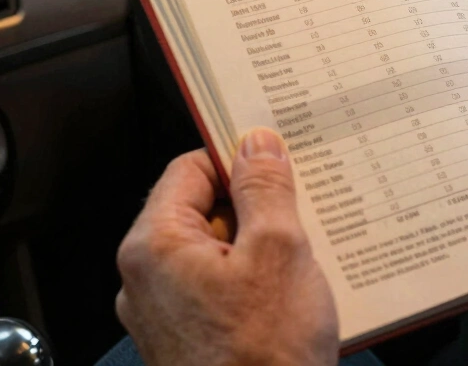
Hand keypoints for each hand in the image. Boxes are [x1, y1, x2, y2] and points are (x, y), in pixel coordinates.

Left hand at [115, 129, 337, 365]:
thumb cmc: (265, 355)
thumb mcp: (279, 251)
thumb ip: (265, 189)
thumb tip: (255, 144)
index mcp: (155, 246)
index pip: (189, 169)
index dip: (236, 158)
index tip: (277, 161)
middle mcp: (146, 278)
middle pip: (201, 209)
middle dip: (254, 205)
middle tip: (300, 211)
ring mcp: (165, 313)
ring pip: (215, 249)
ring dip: (259, 243)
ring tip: (301, 256)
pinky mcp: (188, 339)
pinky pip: (218, 285)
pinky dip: (252, 278)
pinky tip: (291, 290)